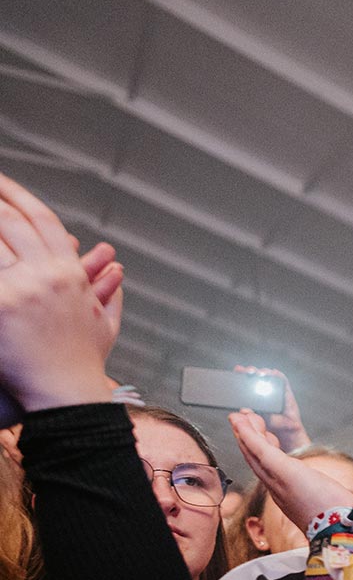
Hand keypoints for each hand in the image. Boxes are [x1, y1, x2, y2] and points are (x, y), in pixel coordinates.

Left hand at [0, 171, 120, 415]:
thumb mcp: (104, 326)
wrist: (67, 397)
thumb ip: (110, 296)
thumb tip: (114, 274)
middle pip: (12, 221)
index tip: (1, 183)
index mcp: (71, 275)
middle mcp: (48, 276)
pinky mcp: (1, 306)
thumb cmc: (81, 367)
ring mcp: (22, 289)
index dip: (18, 195)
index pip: (43, 220)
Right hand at [228, 409, 352, 530]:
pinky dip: (249, 434)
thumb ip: (330, 498)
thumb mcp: (332, 504)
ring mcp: (278, 482)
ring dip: (245, 433)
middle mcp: (278, 491)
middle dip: (248, 441)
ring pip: (254, 454)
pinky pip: (260, 450)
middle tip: (244, 423)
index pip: (270, 472)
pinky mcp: (283, 472)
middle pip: (256, 462)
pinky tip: (243, 420)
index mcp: (289, 497)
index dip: (261, 455)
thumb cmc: (340, 520)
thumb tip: (342, 498)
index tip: (262, 439)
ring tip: (241, 417)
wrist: (342, 530)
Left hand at [236, 368, 310, 449]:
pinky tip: (273, 374)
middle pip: (255, 375)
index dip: (240, 374)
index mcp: (251, 396)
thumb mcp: (254, 420)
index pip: (245, 381)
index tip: (237, 371)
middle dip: (250, 371)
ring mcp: (274, 390)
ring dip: (263, 372)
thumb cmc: (269, 426)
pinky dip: (277, 375)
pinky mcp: (285, 391)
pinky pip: (281, 380)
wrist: (285, 432)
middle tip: (248, 372)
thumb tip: (241, 409)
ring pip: (267, 375)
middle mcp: (262, 390)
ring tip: (260, 374)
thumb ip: (247, 414)